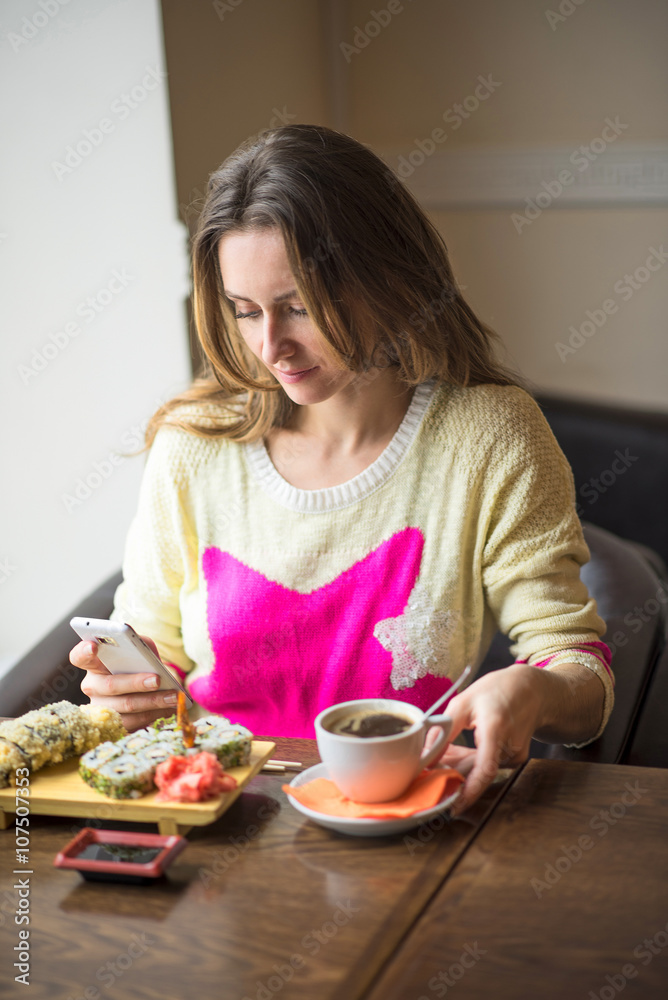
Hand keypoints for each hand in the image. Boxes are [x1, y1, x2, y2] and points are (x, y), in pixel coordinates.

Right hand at [69, 636, 179, 731]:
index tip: (94, 646)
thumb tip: (148, 658)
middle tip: (156, 680)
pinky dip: (155, 714)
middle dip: (135, 683)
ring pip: (125, 706)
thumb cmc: (141, 663)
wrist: (150, 684)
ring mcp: (101, 707)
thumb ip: (142, 647)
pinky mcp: (115, 724)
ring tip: (173, 697)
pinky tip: (170, 708)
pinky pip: (134, 722)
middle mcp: (92, 686)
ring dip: (152, 701)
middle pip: (110, 685)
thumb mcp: (142, 649)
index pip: (80, 656)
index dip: (84, 651)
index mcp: (94, 663)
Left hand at [437, 664, 546, 815]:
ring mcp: (515, 756)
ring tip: (442, 752)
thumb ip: (444, 729)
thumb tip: (426, 755)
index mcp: (496, 729)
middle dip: (450, 771)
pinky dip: (470, 760)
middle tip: (429, 768)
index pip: (484, 770)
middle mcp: (510, 747)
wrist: (531, 689)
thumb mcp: (464, 702)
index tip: (453, 807)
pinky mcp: (515, 759)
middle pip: (476, 772)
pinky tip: (457, 750)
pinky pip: (487, 765)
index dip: (469, 792)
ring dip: (458, 764)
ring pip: (480, 769)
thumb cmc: (496, 691)